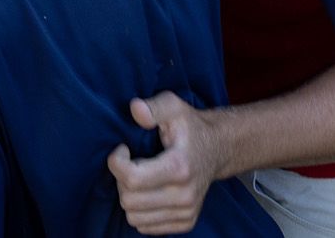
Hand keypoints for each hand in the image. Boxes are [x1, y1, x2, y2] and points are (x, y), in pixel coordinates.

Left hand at [106, 93, 223, 235]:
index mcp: (179, 168)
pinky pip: (145, 226)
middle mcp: (184, 196)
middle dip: (121, 180)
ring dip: (129, 196)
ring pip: (134, 217)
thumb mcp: (173, 107)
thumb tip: (136, 110)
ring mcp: (186, 212)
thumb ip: (154, 108)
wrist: (218, 149)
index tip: (123, 149)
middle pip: (129, 200)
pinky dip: (139, 210)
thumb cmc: (190, 127)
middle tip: (131, 163)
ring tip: (140, 177)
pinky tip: (148, 191)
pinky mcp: (185, 222)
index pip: (132, 179)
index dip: (117, 162)